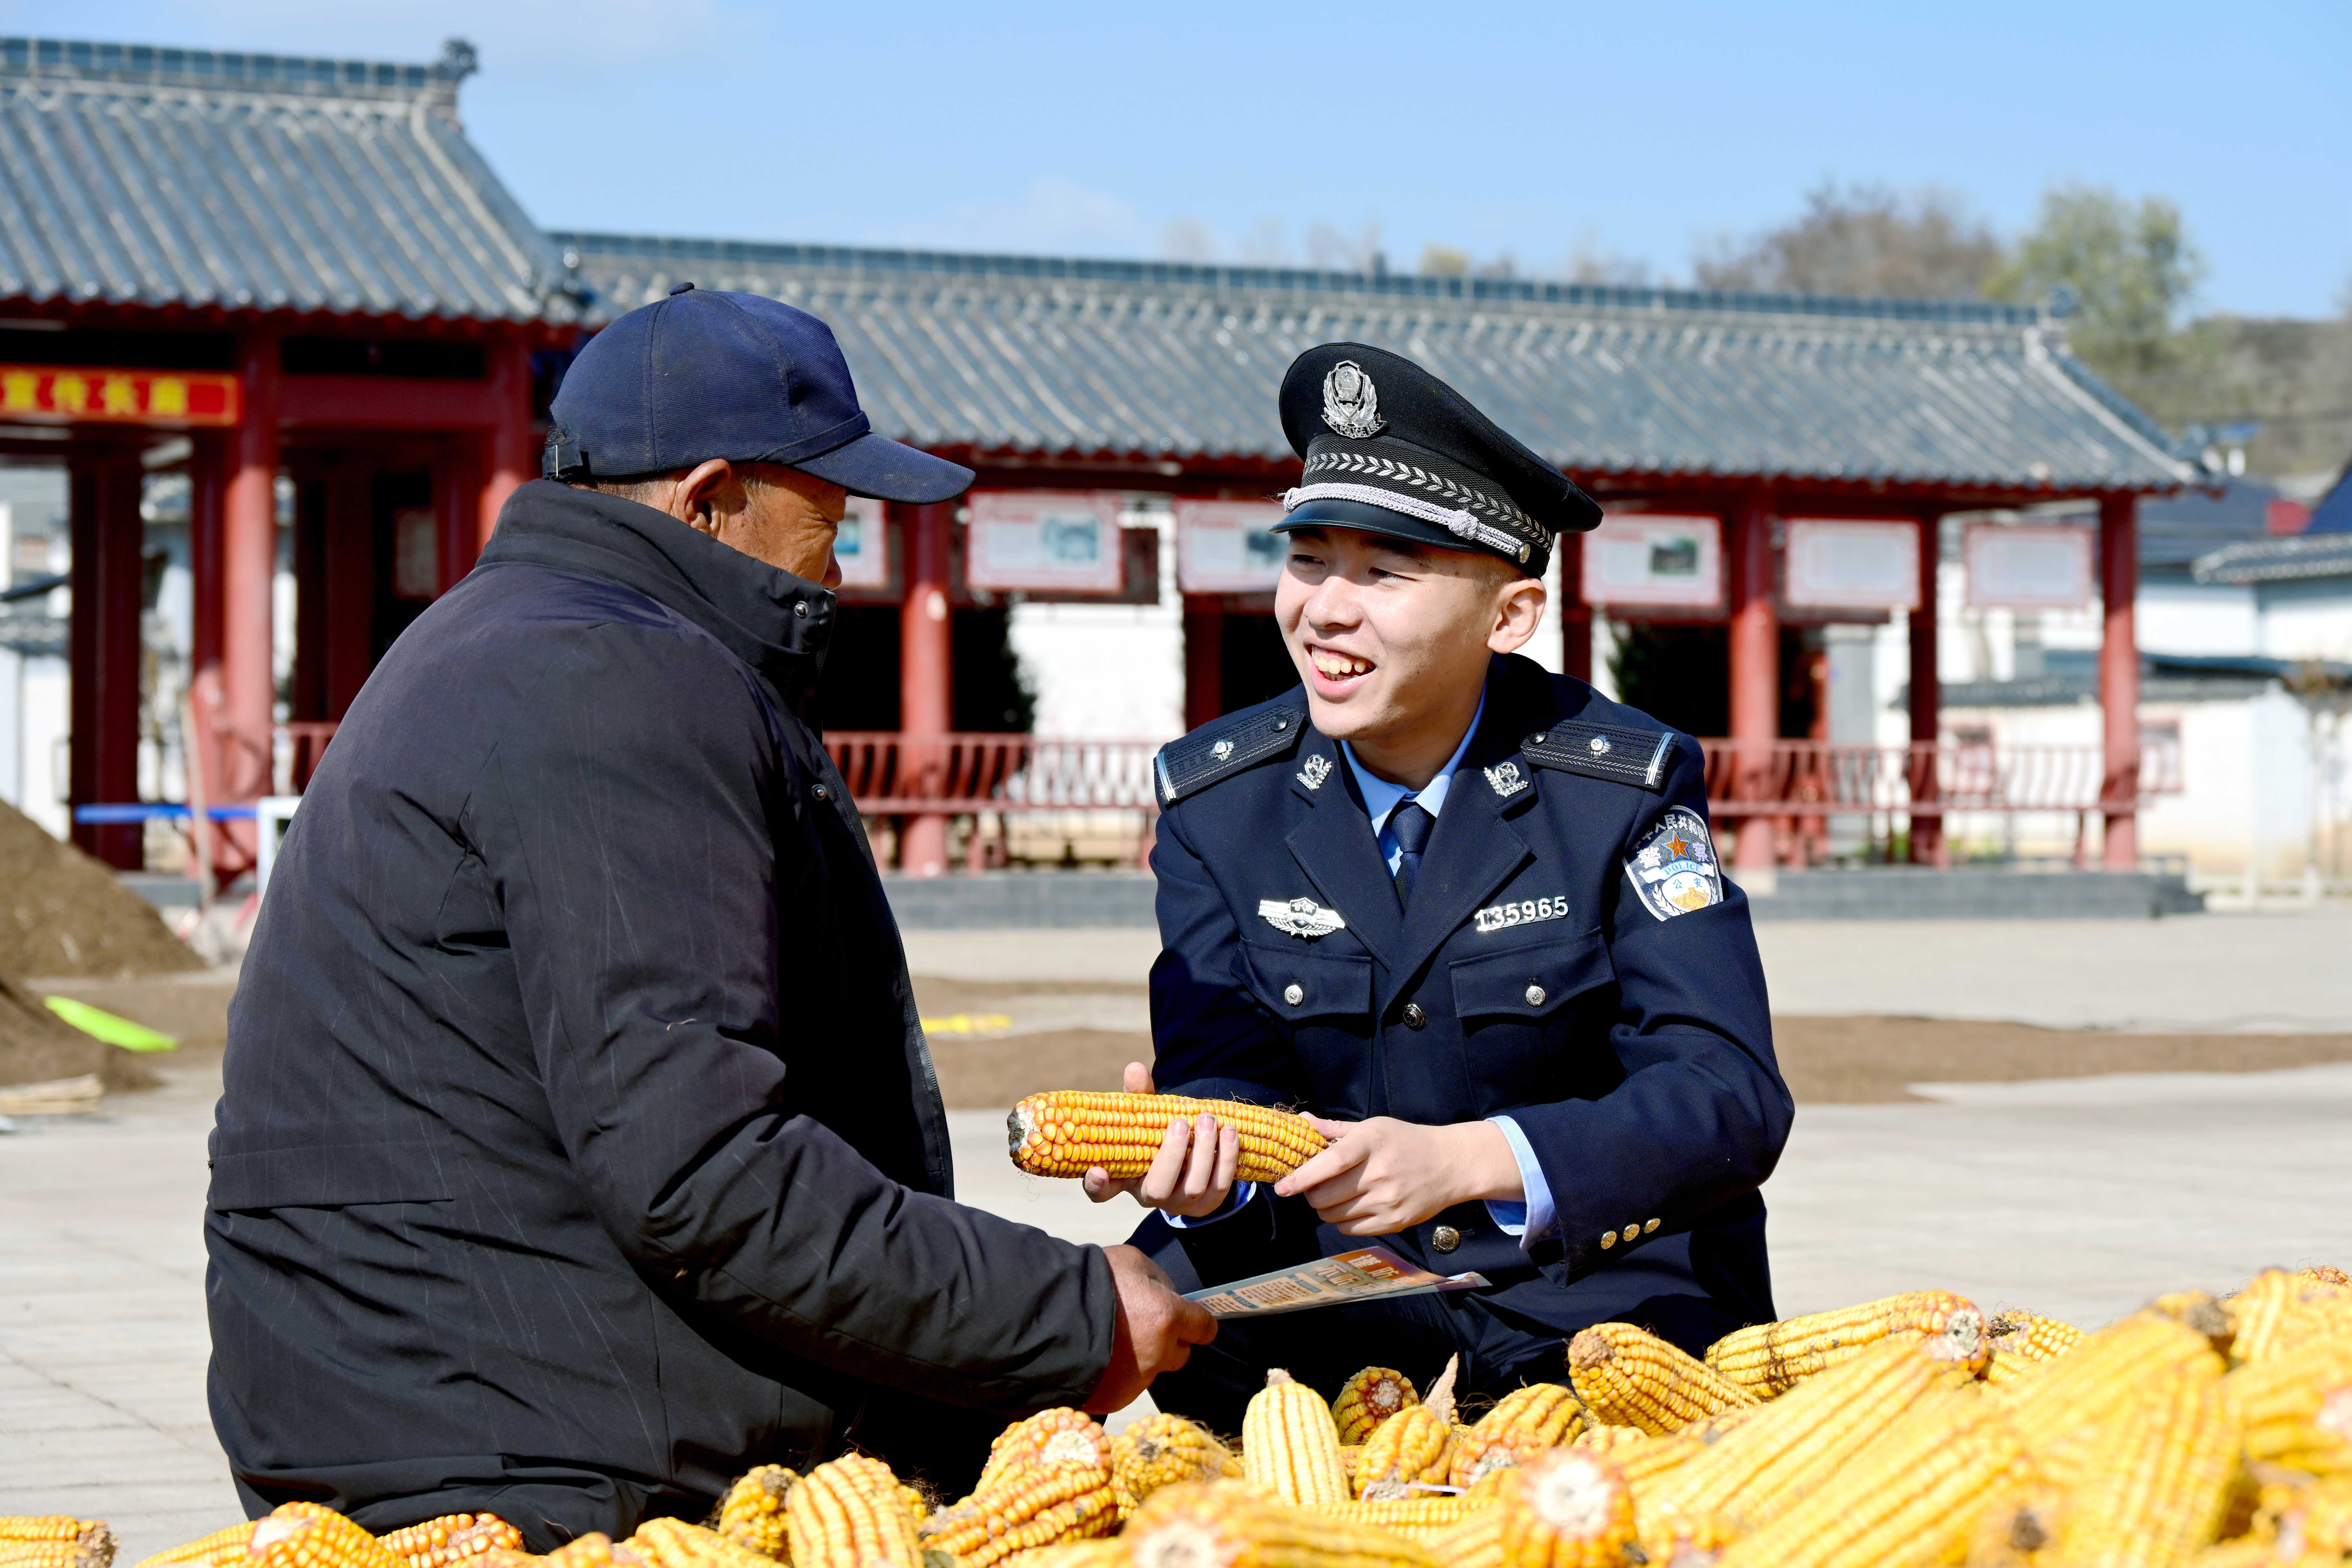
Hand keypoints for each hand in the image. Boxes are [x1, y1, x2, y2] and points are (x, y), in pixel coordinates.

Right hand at [1081, 1062, 1241, 1219]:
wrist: (1193, 1152)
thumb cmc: (1160, 1131)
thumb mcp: (1146, 1113)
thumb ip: (1138, 1094)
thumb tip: (1135, 1069)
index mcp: (1125, 1176)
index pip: (1102, 1191)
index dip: (1096, 1186)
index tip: (1097, 1171)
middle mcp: (1151, 1196)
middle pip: (1157, 1190)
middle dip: (1171, 1156)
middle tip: (1180, 1123)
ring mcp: (1180, 1204)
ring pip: (1193, 1189)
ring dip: (1204, 1153)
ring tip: (1208, 1120)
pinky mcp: (1208, 1204)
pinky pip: (1220, 1188)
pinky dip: (1226, 1159)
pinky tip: (1229, 1132)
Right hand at [1084, 1243, 1217, 1412]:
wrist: (1043, 1317)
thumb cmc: (1090, 1282)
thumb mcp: (1132, 1261)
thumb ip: (1159, 1280)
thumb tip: (1169, 1296)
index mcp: (1167, 1318)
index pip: (1204, 1328)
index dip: (1200, 1323)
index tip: (1194, 1323)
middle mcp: (1158, 1354)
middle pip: (1181, 1354)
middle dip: (1169, 1342)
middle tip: (1144, 1327)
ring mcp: (1136, 1380)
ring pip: (1151, 1370)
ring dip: (1141, 1359)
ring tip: (1111, 1342)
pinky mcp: (1114, 1398)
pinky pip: (1126, 1387)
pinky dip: (1117, 1375)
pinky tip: (1097, 1358)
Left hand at [1272, 1115, 1520, 1236]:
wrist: (1450, 1164)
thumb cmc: (1405, 1141)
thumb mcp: (1373, 1127)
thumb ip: (1335, 1129)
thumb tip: (1302, 1121)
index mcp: (1371, 1142)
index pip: (1329, 1163)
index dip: (1302, 1177)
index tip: (1282, 1188)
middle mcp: (1379, 1173)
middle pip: (1324, 1196)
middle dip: (1311, 1194)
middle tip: (1317, 1186)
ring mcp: (1387, 1201)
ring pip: (1333, 1216)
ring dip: (1326, 1208)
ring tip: (1338, 1194)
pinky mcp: (1394, 1222)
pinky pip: (1349, 1229)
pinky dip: (1343, 1220)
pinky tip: (1354, 1206)